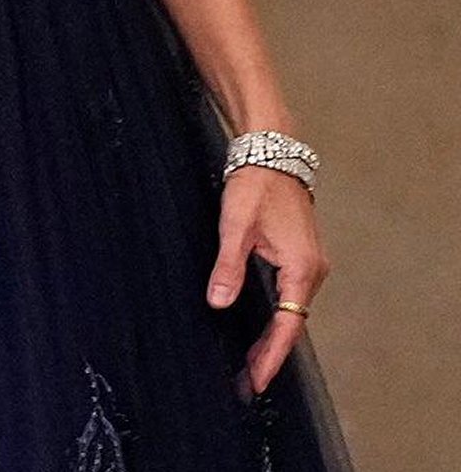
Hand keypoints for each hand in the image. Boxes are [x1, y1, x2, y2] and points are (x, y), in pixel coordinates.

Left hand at [206, 166, 330, 395]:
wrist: (272, 149)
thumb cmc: (256, 182)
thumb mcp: (236, 224)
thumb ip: (228, 266)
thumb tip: (219, 303)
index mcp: (301, 266)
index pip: (288, 323)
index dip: (271, 355)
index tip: (257, 380)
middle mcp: (312, 268)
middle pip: (292, 322)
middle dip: (271, 352)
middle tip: (248, 381)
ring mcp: (309, 261)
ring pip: (292, 309)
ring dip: (273, 335)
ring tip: (251, 362)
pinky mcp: (301, 254)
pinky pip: (291, 294)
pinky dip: (277, 314)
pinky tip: (260, 325)